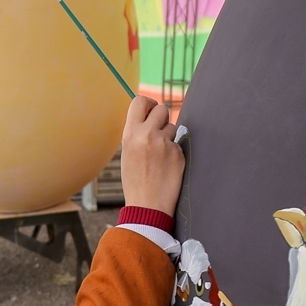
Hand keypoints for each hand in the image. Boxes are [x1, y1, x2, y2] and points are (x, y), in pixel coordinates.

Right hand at [120, 96, 183, 215]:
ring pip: (172, 126)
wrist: (147, 205)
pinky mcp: (178, 153)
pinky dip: (174, 152)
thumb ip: (137, 133)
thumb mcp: (127, 152)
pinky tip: (167, 166)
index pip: (140, 100)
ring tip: (160, 155)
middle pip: (161, 108)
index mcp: (130, 134)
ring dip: (168, 136)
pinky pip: (178, 143)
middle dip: (162, 117)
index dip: (148, 103)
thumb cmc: (135, 180)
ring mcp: (164, 143)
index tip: (151, 110)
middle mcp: (147, 134)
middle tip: (158, 132)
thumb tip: (149, 116)